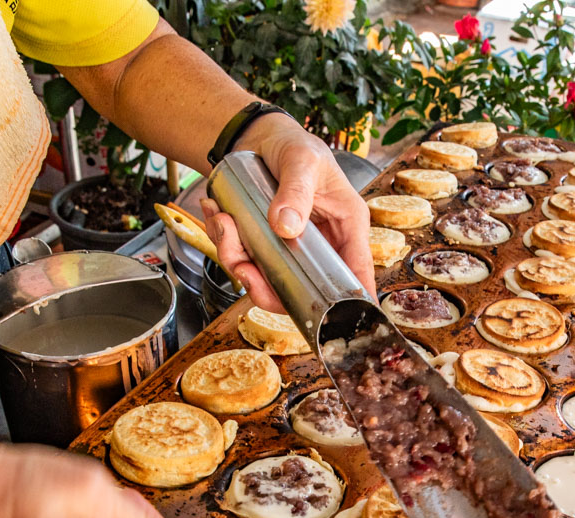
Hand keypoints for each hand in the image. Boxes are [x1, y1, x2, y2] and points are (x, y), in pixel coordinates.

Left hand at [201, 113, 374, 312]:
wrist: (258, 138)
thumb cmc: (294, 144)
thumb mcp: (302, 160)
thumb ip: (296, 190)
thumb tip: (287, 227)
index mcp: (347, 228)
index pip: (357, 275)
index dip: (349, 305)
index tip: (328, 320)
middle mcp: (322, 246)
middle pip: (305, 292)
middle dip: (268, 288)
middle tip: (244, 268)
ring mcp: (291, 250)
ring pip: (268, 282)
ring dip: (237, 261)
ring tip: (223, 224)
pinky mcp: (265, 247)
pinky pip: (245, 262)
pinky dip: (225, 244)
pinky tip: (217, 216)